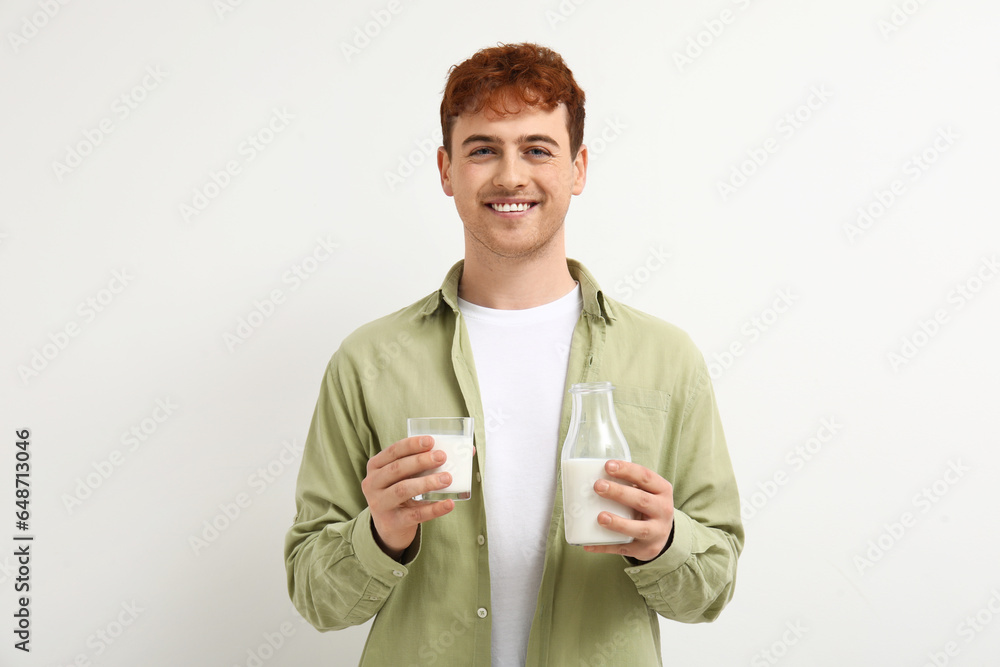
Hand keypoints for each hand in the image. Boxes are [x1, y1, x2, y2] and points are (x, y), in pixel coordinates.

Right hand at [361, 436, 460, 559]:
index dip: (411, 445)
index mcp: (376, 466)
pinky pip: (415, 514)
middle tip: (442, 457)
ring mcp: (380, 504)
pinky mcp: (392, 522)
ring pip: (403, 490)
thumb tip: (469, 451)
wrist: (389, 526)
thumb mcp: (405, 476)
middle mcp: (373, 483)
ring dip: (427, 482)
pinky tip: (448, 503)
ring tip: (447, 478)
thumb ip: (427, 462)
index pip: (393, 451)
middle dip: (421, 461)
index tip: (431, 441)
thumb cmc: (401, 491)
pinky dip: (433, 509)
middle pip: (397, 468)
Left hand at [582, 460, 674, 561]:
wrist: (662, 533)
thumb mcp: (645, 490)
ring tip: (600, 517)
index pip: (646, 477)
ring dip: (618, 523)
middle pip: (642, 500)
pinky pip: (624, 549)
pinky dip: (605, 546)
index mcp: (662, 490)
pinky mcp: (646, 549)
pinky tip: (588, 544)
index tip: (607, 466)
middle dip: (619, 493)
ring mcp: (657, 532)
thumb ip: (627, 483)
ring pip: (640, 529)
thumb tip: (590, 474)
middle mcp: (663, 510)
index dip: (627, 470)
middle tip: (598, 486)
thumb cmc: (646, 504)